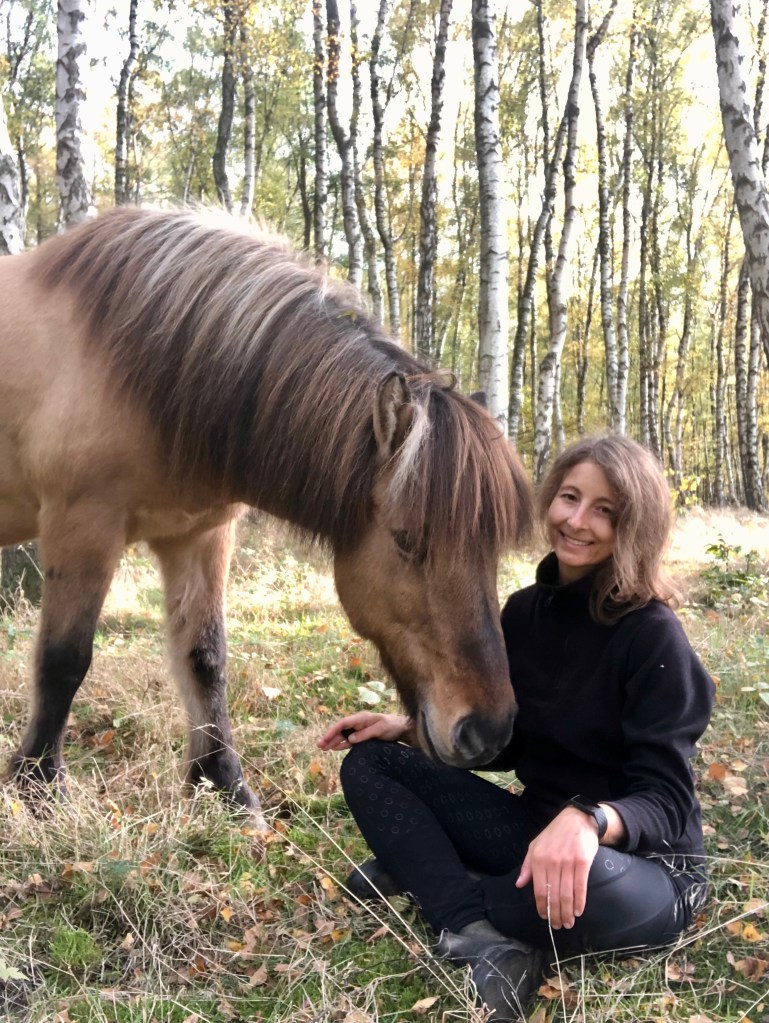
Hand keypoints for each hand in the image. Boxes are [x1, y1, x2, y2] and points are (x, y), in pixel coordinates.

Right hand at [316, 712, 411, 751]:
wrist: (402, 728)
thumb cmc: (392, 726)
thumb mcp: (380, 729)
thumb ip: (365, 734)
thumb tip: (350, 739)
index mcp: (361, 718)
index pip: (343, 723)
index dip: (333, 731)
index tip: (325, 739)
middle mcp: (358, 723)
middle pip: (340, 730)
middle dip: (329, 737)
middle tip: (319, 746)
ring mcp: (360, 730)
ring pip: (343, 735)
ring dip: (333, 741)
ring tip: (323, 748)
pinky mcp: (363, 736)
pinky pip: (349, 741)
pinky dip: (342, 744)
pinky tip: (334, 749)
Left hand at [515, 807, 599, 928]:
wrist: (576, 819)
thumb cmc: (554, 834)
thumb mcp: (535, 846)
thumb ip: (527, 866)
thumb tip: (519, 884)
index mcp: (538, 859)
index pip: (538, 890)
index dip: (541, 907)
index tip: (545, 918)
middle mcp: (552, 862)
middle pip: (553, 896)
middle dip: (555, 915)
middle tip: (558, 926)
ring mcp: (568, 862)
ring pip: (566, 894)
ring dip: (567, 913)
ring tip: (568, 923)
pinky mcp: (583, 862)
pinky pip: (580, 886)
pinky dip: (579, 902)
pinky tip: (578, 911)